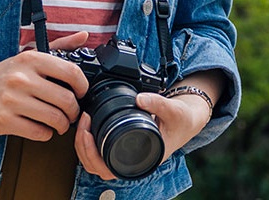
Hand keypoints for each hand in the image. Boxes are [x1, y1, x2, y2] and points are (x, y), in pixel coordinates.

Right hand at [0, 49, 89, 140]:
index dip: (82, 87)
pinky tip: (40, 127)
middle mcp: (21, 77)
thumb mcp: (24, 56)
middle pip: (66, 100)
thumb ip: (57, 47)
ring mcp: (12, 100)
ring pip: (55, 119)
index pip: (71, 73)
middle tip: (69, 113)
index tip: (80, 93)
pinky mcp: (4, 120)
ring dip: (62, 125)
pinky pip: (39, 133)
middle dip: (73, 112)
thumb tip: (84, 36)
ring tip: (57, 123)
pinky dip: (45, 134)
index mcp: (29, 59)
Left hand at [72, 90, 211, 179]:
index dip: (92, 155)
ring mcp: (124, 155)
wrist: (185, 119)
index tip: (87, 132)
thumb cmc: (180, 121)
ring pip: (93, 161)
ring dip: (82, 143)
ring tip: (84, 121)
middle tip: (83, 121)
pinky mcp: (121, 145)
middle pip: (94, 167)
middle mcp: (131, 161)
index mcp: (142, 160)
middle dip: (82, 146)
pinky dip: (88, 140)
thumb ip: (158, 103)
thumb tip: (139, 98)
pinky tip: (88, 123)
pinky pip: (98, 151)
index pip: (108, 169)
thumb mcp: (173, 110)